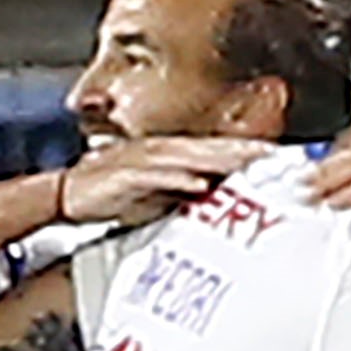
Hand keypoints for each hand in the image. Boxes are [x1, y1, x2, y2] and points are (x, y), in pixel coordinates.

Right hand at [56, 136, 268, 224]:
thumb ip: (188, 196)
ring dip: (220, 160)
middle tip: (276, 157)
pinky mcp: (127, 174)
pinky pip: (157, 176)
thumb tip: (219, 202)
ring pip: (191, 157)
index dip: (248, 153)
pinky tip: (198, 185)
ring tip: (248, 164)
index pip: (218, 151)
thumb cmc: (114, 195)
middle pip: (212, 148)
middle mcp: (162, 152)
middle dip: (245, 151)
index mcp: (172, 156)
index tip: (280, 159)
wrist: (70, 195)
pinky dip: (179, 179)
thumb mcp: (159, 197)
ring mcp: (144, 160)